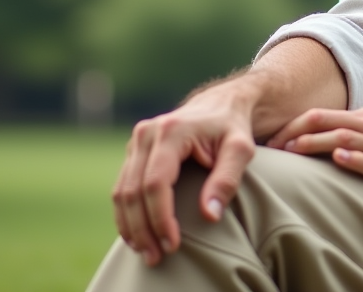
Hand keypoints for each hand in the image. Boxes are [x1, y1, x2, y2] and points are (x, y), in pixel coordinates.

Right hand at [111, 79, 259, 266]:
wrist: (221, 104)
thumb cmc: (233, 128)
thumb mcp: (241, 150)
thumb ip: (227, 180)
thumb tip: (209, 215)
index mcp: (172, 130)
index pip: (156, 183)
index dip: (160, 217)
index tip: (173, 244)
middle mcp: (147, 133)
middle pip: (133, 191)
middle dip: (143, 229)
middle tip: (156, 257)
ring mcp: (137, 141)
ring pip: (122, 191)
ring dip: (130, 226)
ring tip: (146, 252)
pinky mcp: (134, 151)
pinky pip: (122, 187)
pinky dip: (126, 214)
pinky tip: (137, 235)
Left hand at [268, 107, 362, 206]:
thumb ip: (357, 138)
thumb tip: (322, 145)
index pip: (321, 115)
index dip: (293, 125)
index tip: (271, 139)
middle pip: (325, 121)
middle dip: (293, 132)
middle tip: (269, 147)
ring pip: (343, 138)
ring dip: (313, 143)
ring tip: (290, 151)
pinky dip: (353, 158)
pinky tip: (337, 160)